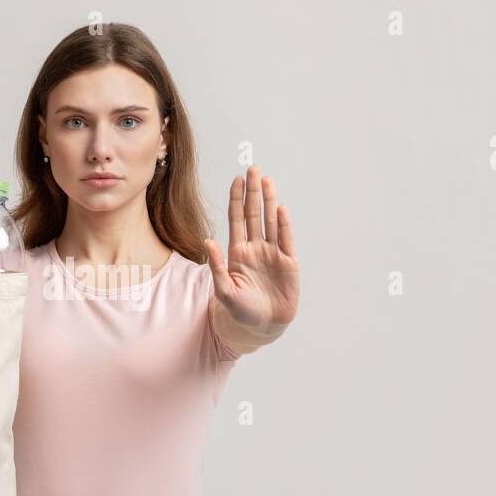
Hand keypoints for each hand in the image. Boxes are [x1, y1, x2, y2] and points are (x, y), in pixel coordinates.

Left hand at [204, 166, 299, 329]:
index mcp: (238, 252)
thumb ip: (216, 266)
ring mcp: (272, 253)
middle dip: (253, 192)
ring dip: (269, 201)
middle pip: (254, 214)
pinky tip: (280, 207)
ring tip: (266, 180)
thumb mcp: (224, 290)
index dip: (237, 199)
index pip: (237, 219)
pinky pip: (286, 239)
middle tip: (253, 169)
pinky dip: (284, 223)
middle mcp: (255, 248)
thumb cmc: (240, 310)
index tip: (236, 180)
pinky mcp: (288, 263)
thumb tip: (207, 242)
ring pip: (271, 221)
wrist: (262, 326)